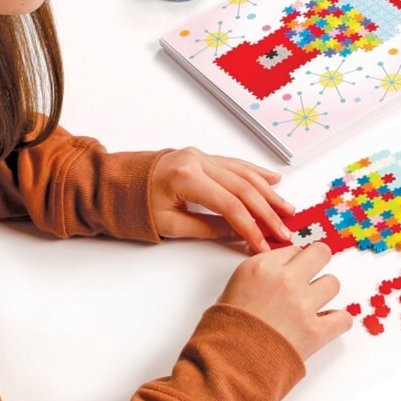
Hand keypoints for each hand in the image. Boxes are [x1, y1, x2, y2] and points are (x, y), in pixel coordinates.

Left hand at [149, 147, 295, 253]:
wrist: (114, 183)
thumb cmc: (135, 205)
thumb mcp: (170, 224)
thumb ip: (208, 228)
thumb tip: (239, 234)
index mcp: (186, 177)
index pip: (230, 205)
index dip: (250, 227)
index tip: (263, 245)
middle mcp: (196, 161)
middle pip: (242, 187)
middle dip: (266, 212)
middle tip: (283, 231)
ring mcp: (199, 156)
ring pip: (242, 174)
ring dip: (267, 192)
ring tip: (286, 210)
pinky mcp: (200, 156)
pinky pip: (234, 164)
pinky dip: (255, 173)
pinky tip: (273, 181)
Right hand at [217, 242, 351, 360]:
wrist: (228, 364)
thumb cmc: (226, 330)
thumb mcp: (233, 288)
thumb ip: (260, 274)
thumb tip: (281, 273)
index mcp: (261, 267)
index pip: (293, 250)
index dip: (294, 262)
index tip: (292, 272)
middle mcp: (284, 280)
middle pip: (320, 254)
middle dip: (318, 264)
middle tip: (312, 278)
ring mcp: (302, 305)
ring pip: (333, 284)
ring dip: (325, 294)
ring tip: (313, 306)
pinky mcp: (315, 331)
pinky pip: (343, 318)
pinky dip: (337, 322)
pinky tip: (325, 325)